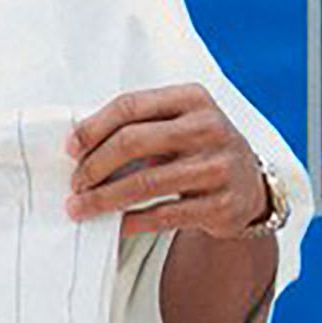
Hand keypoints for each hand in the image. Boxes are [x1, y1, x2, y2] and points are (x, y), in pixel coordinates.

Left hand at [65, 83, 269, 237]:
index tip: (71, 149)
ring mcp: (219, 166)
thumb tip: (79, 145)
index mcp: (192, 99)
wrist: (250, 186)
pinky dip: (133, 221)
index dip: (93, 128)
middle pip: (132, 142)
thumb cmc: (198, 149)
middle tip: (75, 183)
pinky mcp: (222, 204)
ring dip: (104, 198)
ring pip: (144, 183)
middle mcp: (209, 128)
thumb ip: (138, 125)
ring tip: (80, 207)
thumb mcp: (178, 123)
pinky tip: (115, 223)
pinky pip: (165, 214)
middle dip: (94, 165)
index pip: (129, 106)